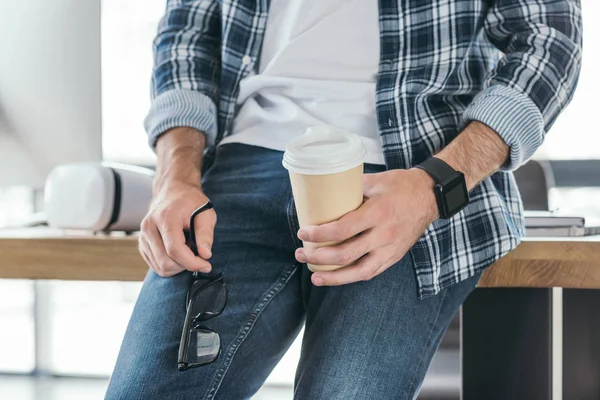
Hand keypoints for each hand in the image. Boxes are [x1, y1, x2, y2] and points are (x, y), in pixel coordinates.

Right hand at [139, 179, 215, 276]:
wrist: (172, 193)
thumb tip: (205, 255)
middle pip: (166, 262)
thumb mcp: (206, 213)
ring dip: (179, 266)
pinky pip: (156, 266)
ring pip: (160, 267)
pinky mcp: (142, 245)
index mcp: (165, 218)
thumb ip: (206, 234)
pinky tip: (179, 253)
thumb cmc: (191, 203)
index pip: (174, 250)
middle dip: (186, 265)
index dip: (192, 263)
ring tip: (189, 251)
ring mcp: (143, 237)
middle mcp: (149, 227)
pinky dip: (171, 265)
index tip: (207, 265)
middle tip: (199, 256)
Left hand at [295, 169, 437, 285]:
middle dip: (319, 257)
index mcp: (377, 213)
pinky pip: (370, 272)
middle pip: (346, 254)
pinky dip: (351, 277)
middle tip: (301, 254)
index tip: (303, 234)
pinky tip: (337, 277)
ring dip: (333, 277)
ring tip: (315, 277)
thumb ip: (349, 190)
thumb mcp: (373, 181)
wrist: (430, 196)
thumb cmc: (399, 185)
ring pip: (358, 272)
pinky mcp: (394, 257)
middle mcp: (384, 235)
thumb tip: (321, 195)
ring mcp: (390, 249)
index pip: (342, 229)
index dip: (319, 235)